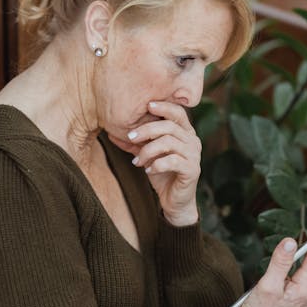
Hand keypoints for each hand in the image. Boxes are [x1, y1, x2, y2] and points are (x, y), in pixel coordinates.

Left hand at [111, 101, 200, 225]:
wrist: (174, 200)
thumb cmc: (162, 174)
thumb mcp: (146, 155)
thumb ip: (134, 143)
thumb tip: (112, 133)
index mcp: (185, 133)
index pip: (178, 113)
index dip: (164, 107)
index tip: (147, 105)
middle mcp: (193, 141)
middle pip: (169, 126)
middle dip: (147, 130)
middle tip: (130, 137)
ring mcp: (194, 155)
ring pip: (169, 143)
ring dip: (148, 150)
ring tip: (137, 161)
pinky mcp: (193, 170)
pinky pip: (172, 161)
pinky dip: (157, 164)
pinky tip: (148, 170)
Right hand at [224, 224, 306, 306]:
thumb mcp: (267, 284)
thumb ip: (280, 262)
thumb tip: (291, 242)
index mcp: (305, 288)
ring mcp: (306, 295)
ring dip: (303, 257)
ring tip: (300, 247)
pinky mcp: (300, 296)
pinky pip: (302, 274)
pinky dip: (297, 266)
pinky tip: (287, 268)